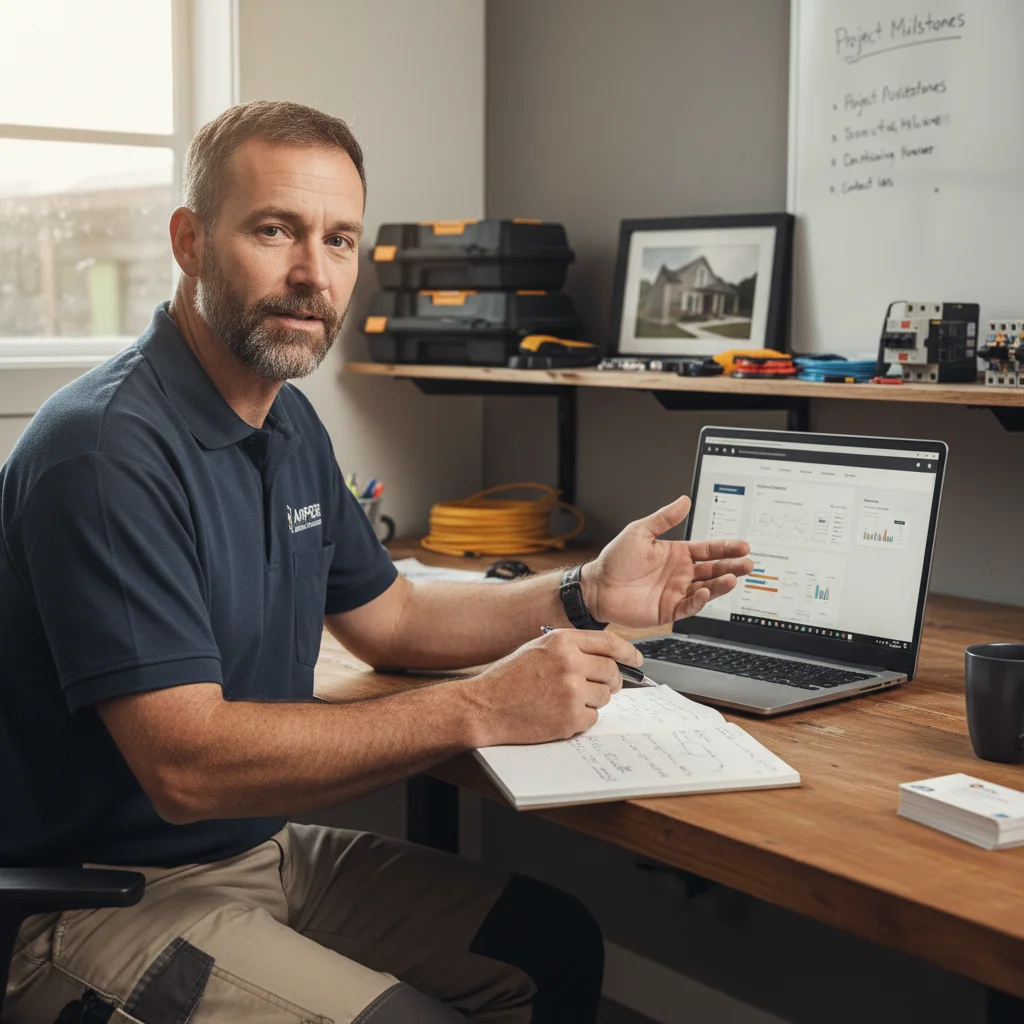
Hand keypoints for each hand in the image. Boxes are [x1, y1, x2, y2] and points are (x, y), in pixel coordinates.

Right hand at [465, 629, 641, 745]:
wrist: (485, 706)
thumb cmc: (509, 678)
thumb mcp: (538, 648)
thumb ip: (571, 648)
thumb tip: (605, 657)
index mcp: (562, 641)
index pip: (608, 643)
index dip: (627, 652)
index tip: (636, 660)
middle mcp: (570, 663)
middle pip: (611, 672)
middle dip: (610, 682)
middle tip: (601, 687)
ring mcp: (571, 691)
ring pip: (604, 697)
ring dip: (591, 701)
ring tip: (564, 701)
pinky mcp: (570, 717)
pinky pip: (593, 718)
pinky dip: (581, 719)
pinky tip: (558, 714)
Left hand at [583, 495, 751, 627]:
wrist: (596, 587)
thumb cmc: (615, 560)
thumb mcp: (640, 532)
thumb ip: (664, 519)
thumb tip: (684, 500)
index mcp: (677, 554)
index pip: (708, 550)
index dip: (726, 548)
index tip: (742, 546)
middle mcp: (681, 574)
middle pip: (713, 569)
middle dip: (732, 566)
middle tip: (748, 563)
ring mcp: (676, 593)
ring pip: (706, 589)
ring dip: (721, 584)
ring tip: (733, 578)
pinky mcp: (668, 610)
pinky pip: (688, 606)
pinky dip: (699, 600)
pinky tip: (705, 591)